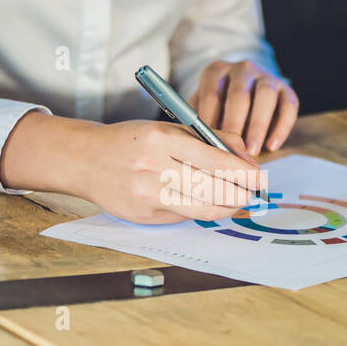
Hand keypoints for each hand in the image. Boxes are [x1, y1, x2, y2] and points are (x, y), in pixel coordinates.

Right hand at [74, 120, 267, 224]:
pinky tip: (205, 203)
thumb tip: (249, 161)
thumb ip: (213, 139)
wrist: (86, 160)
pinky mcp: (143, 216)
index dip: (246, 175)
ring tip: (236, 201)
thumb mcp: (171, 127)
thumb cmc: (134, 141)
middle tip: (252, 193)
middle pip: (214, 190)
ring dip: (227, 207)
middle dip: (241, 195)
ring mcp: (147, 196)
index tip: (260, 178)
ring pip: (203, 210)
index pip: (218, 162)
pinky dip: (200, 211)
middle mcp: (154, 168)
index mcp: (163, 139)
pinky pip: (184, 217)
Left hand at [190, 60, 297, 155]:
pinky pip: (288, 106)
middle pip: (238, 95)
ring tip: (251, 151)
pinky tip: (272, 146)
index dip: (209, 118)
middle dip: (234, 124)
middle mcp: (242, 69)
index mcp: (216, 71)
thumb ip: (200, 123)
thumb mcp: (204, 110)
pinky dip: (281, 128)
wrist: (248, 99)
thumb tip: (197, 145)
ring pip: (265, 96)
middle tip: (231, 149)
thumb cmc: (219, 110)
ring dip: (258, 126)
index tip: (208, 140)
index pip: (211, 93)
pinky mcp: (286, 90)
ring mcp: (266, 77)